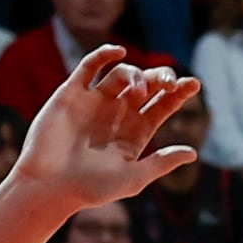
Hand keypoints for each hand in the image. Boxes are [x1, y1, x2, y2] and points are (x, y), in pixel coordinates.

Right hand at [13, 49, 203, 207]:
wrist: (48, 186)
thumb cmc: (90, 189)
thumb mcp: (133, 178)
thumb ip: (161, 163)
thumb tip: (193, 153)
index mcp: (136, 131)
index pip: (163, 105)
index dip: (178, 92)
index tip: (194, 84)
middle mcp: (118, 113)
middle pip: (147, 84)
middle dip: (161, 78)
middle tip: (169, 82)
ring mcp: (95, 101)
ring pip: (122, 74)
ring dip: (134, 75)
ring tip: (137, 90)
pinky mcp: (72, 93)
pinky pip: (89, 67)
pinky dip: (103, 56)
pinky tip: (118, 52)